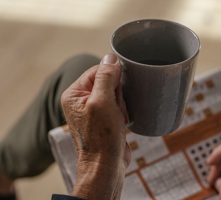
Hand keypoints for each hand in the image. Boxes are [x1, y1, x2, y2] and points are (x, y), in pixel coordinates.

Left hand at [61, 53, 130, 199]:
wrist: (106, 165)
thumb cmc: (102, 136)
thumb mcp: (103, 102)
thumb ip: (106, 77)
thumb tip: (111, 56)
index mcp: (74, 93)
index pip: (97, 70)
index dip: (112, 79)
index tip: (115, 95)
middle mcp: (81, 100)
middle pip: (108, 82)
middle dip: (118, 95)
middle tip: (116, 111)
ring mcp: (93, 110)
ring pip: (116, 94)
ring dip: (122, 106)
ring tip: (118, 120)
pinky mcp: (104, 119)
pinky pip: (118, 106)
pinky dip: (124, 113)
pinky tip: (121, 124)